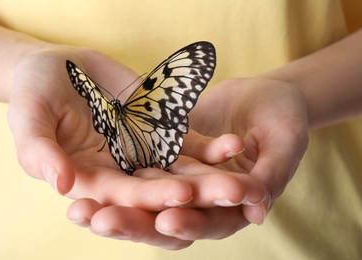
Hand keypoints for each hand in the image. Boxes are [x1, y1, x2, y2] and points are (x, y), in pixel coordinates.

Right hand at [8, 44, 266, 248]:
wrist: (59, 67)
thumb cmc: (34, 93)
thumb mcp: (29, 118)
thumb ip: (40, 152)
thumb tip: (61, 184)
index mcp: (91, 179)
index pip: (122, 196)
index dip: (150, 198)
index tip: (180, 195)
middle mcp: (123, 173)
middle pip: (161, 190)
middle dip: (195, 194)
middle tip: (230, 195)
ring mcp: (145, 154)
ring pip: (182, 172)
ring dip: (212, 176)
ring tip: (242, 180)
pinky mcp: (161, 133)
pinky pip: (189, 144)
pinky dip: (212, 147)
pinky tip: (235, 146)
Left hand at [67, 76, 307, 248]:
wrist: (261, 95)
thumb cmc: (283, 116)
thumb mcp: (283, 140)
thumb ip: (272, 174)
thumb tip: (258, 211)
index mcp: (232, 206)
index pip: (207, 223)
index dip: (188, 222)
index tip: (165, 219)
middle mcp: (200, 202)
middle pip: (165, 220)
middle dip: (134, 223)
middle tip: (101, 221)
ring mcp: (177, 182)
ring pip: (142, 201)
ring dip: (110, 206)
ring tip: (78, 210)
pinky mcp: (162, 159)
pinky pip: (134, 170)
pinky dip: (110, 176)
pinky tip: (79, 179)